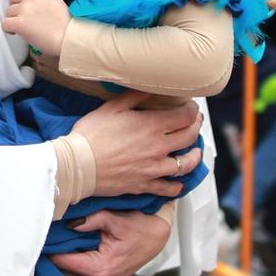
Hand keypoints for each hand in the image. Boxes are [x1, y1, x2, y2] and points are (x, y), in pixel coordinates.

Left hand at [2, 0, 69, 54]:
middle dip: (15, 5)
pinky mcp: (20, 23)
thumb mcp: (55, 0)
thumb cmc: (66, 24)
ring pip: (8, 11)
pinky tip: (16, 32)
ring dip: (13, 18)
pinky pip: (5, 23)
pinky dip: (8, 29)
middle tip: (23, 15)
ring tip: (25, 26)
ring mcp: (25, 9)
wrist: (70, 38)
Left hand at [50, 210, 171, 275]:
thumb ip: (91, 220)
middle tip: (46, 240)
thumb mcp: (115, 219)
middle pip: (65, 274)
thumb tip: (70, 223)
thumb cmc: (141, 227)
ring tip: (54, 245)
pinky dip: (72, 267)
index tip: (43, 237)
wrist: (158, 235)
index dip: (51, 249)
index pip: (65, 262)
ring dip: (63, 264)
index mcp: (101, 268)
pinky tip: (68, 252)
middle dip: (55, 257)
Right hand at [71, 93, 202, 197]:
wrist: (79, 165)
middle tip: (196, 122)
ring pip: (185, 165)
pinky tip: (178, 182)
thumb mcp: (111, 107)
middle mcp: (158, 148)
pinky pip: (168, 188)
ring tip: (196, 152)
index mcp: (151, 126)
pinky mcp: (145, 185)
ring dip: (194, 157)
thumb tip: (150, 87)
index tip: (191, 107)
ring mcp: (153, 169)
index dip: (192, 110)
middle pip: (189, 138)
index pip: (184, 117)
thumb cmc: (92, 133)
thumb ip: (134, 97)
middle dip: (196, 127)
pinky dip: (177, 185)